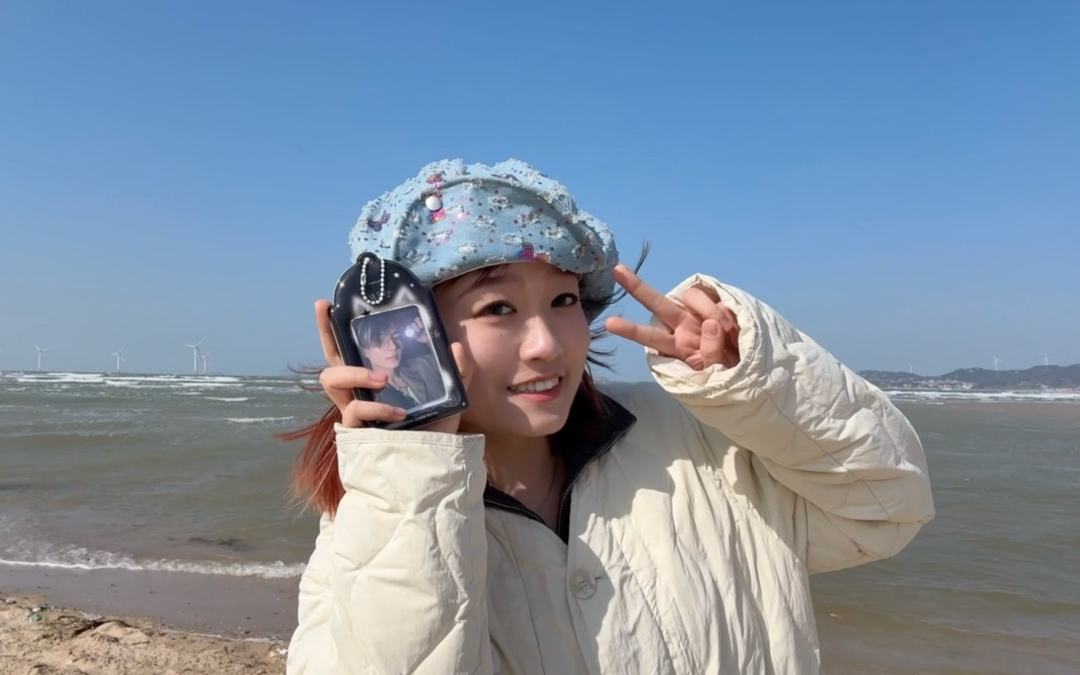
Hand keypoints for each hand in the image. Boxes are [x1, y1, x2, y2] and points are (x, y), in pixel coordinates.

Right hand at [314, 300, 472, 431]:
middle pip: (329, 361)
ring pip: (330, 381)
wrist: (434, 465)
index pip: (349, 350)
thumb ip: (456, 372)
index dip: (333, 328)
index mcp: (374, 380)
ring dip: (354, 374)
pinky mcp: (355, 433)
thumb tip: (455, 346)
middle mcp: (359, 393)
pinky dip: (376, 408)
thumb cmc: (435, 430)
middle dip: (327, 336)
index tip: (326, 303)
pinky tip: (397, 412)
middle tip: (338, 322)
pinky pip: (354, 412)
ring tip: (382, 379)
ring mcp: (354, 412)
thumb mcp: (450, 396)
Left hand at [604, 265, 740, 369]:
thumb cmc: (727, 371)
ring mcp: (699, 313)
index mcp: (676, 345)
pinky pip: (716, 302)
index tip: (608, 323)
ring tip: (725, 331)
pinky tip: (731, 327)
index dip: (630, 329)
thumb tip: (710, 324)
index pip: (649, 336)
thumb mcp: (715, 372)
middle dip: (637, 287)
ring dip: (707, 312)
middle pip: (657, 303)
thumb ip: (709, 352)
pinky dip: (723, 313)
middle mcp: (682, 326)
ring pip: (690, 297)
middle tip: (616, 270)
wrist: (750, 364)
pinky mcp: (718, 304)